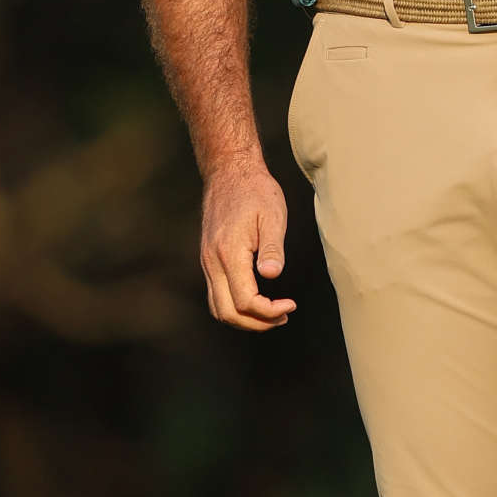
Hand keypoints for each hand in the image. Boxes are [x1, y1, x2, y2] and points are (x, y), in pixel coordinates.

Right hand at [200, 157, 295, 329]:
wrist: (229, 172)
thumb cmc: (255, 191)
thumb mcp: (272, 215)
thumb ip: (272, 248)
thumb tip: (271, 276)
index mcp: (229, 253)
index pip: (245, 301)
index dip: (269, 311)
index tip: (290, 305)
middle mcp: (212, 262)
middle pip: (227, 313)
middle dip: (256, 323)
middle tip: (283, 317)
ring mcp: (207, 262)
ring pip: (218, 308)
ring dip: (244, 319)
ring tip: (272, 314)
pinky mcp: (208, 260)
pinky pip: (216, 295)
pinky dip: (234, 307)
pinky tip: (256, 301)